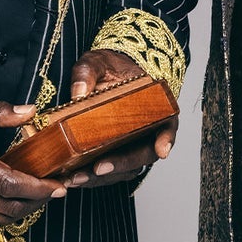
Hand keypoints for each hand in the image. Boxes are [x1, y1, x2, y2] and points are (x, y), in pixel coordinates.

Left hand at [61, 50, 177, 189]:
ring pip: (124, 170)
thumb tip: (78, 93)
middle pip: (142, 156)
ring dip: (103, 178)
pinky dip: (92, 178)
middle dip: (120, 165)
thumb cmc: (108, 68)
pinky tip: (73, 179)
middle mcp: (148, 133)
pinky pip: (109, 173)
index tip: (161, 150)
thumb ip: (87, 73)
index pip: (167, 126)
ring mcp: (131, 147)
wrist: (103, 76)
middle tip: (98, 169)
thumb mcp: (97, 62)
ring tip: (78, 178)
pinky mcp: (113, 156)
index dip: (166, 139)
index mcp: (155, 109)